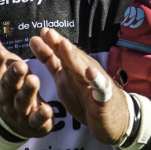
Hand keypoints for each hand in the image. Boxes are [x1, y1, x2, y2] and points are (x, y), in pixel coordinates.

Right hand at [0, 12, 54, 137]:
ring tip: (35, 80)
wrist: (9, 121)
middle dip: (13, 76)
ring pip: (22, 101)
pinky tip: (48, 109)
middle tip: (21, 65)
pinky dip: (41, 116)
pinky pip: (36, 120)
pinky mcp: (33, 122)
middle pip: (8, 85)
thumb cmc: (5, 81)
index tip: (0, 52)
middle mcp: (5, 95)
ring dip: (28, 92)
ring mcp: (18, 110)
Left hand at [30, 28, 129, 145]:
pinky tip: (90, 73)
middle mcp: (84, 71)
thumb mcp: (64, 79)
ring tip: (64, 46)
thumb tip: (35, 40)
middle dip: (60, 45)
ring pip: (83, 68)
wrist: (115, 118)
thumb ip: (51, 61)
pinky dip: (96, 80)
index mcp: (73, 68)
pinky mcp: (104, 97)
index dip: (51, 42)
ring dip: (74, 57)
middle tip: (49, 33)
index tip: (41, 31)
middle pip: (71, 56)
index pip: (62, 52)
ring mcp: (95, 83)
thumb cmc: (87, 97)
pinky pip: (101, 88)